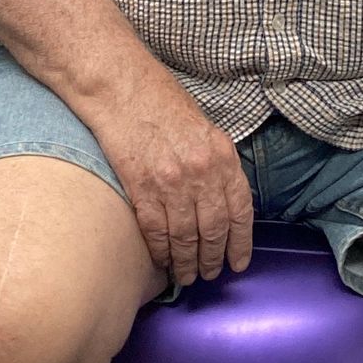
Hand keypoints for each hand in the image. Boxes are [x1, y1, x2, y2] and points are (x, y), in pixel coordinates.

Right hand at [92, 76, 254, 287]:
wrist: (121, 87)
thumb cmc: (161, 103)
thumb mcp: (204, 129)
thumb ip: (216, 164)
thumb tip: (222, 200)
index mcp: (223, 155)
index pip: (240, 210)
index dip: (241, 242)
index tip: (238, 262)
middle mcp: (202, 172)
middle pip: (213, 230)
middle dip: (212, 258)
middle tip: (209, 274)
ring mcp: (171, 182)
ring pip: (185, 237)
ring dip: (187, 262)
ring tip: (186, 276)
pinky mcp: (142, 187)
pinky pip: (156, 231)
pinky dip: (161, 251)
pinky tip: (163, 261)